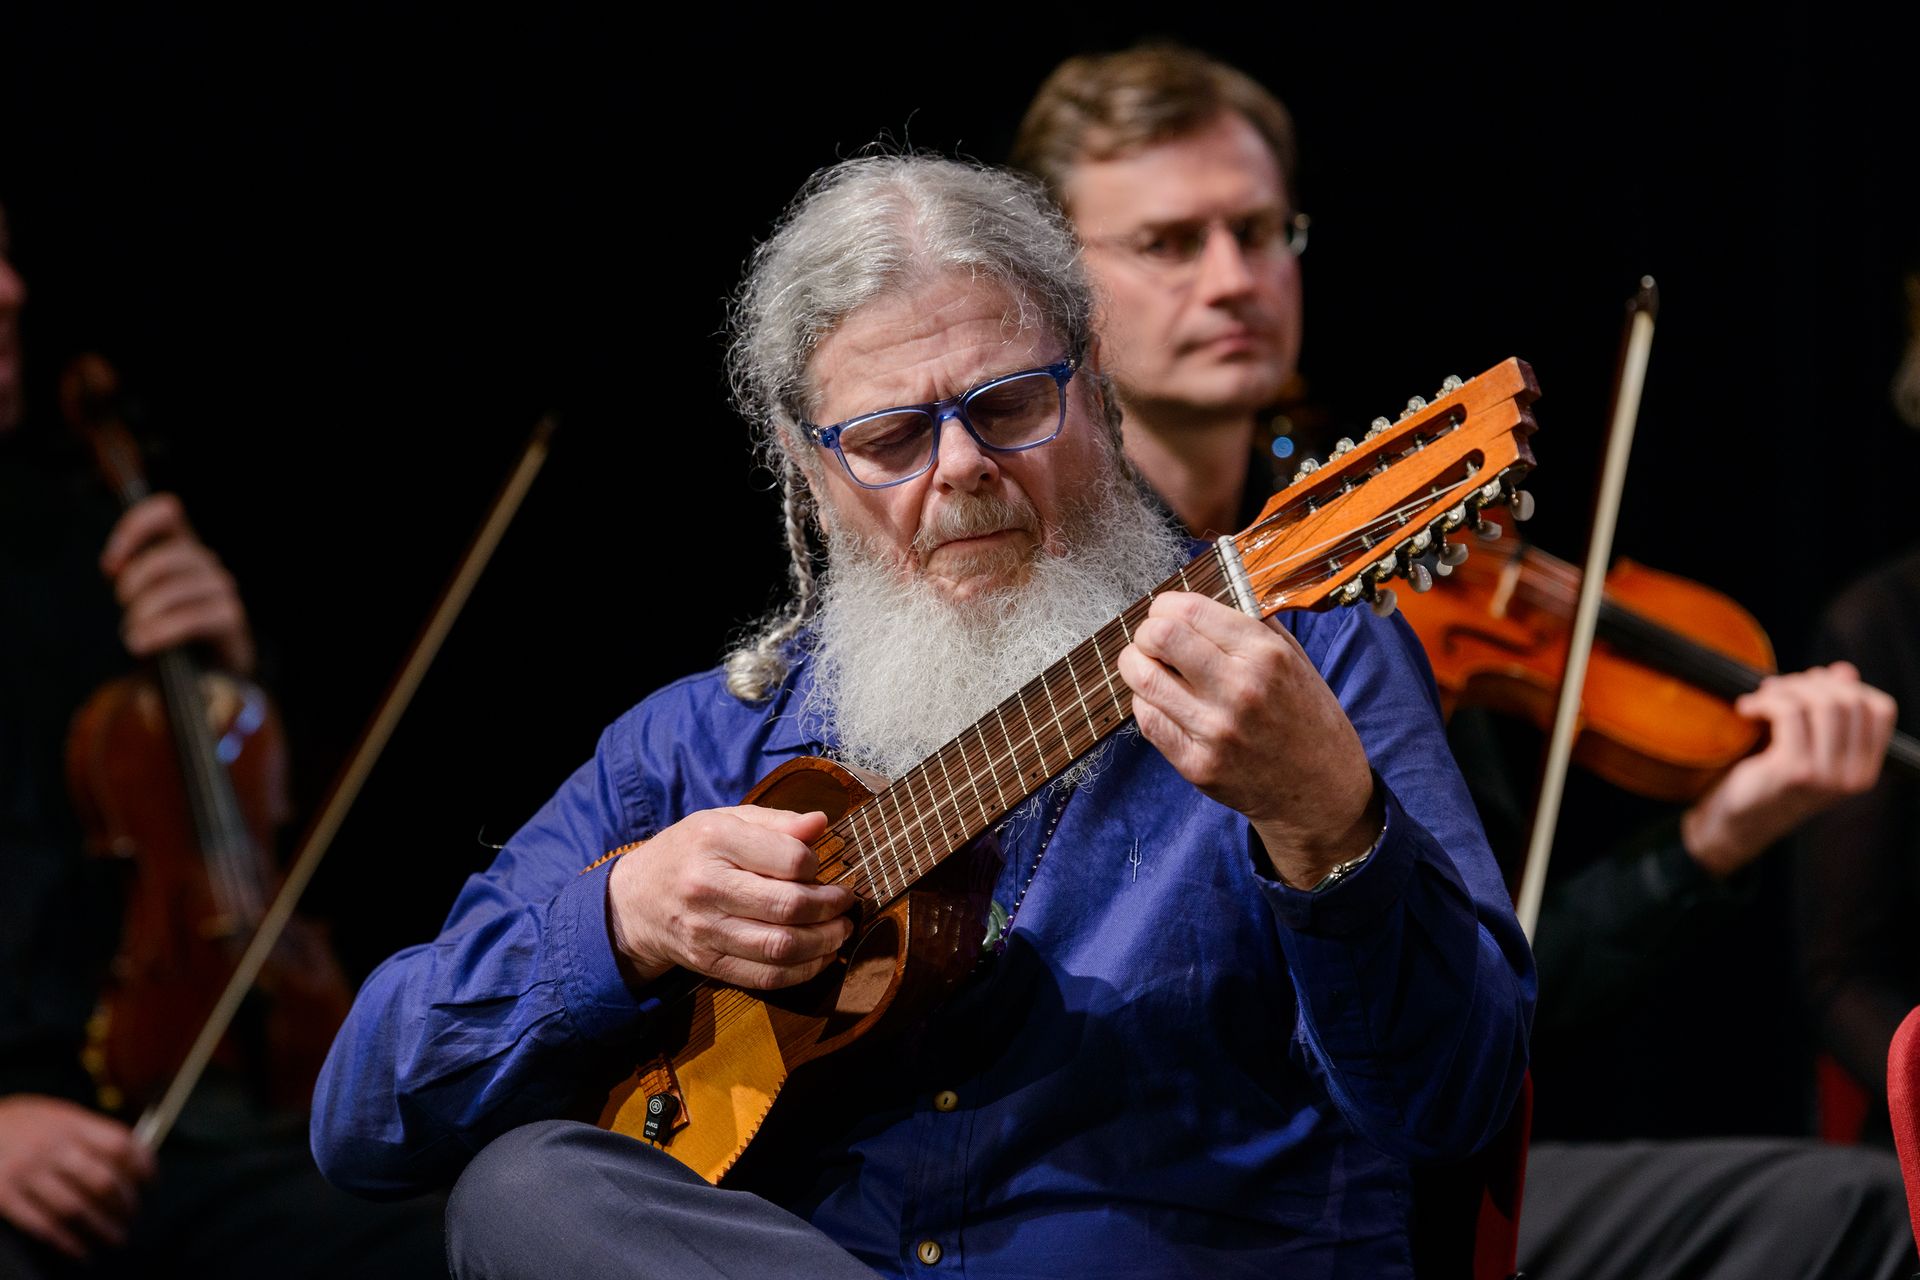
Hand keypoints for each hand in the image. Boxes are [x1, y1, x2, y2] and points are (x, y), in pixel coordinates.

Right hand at [0, 1095, 153, 1260]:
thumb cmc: (28, 1123)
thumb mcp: (62, 1114)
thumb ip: (94, 1133)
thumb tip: (135, 1159)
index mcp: (71, 1124)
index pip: (120, 1145)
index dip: (142, 1167)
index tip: (151, 1184)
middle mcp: (52, 1148)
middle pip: (102, 1181)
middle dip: (125, 1204)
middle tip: (133, 1216)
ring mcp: (27, 1173)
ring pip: (75, 1208)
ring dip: (102, 1227)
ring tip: (117, 1237)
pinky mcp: (4, 1196)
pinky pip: (41, 1224)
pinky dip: (65, 1242)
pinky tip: (81, 1250)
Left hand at [100, 493, 254, 674]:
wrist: (202, 672)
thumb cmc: (166, 628)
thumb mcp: (142, 596)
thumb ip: (129, 575)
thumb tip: (113, 565)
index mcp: (182, 547)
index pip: (168, 512)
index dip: (136, 528)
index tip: (110, 566)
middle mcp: (207, 563)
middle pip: (170, 555)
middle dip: (136, 581)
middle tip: (124, 605)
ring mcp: (222, 590)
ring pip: (178, 588)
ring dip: (147, 613)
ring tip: (133, 636)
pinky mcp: (230, 619)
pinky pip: (193, 618)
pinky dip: (161, 631)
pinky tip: (142, 644)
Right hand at [607, 806, 857, 988]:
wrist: (636, 900)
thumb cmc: (690, 851)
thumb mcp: (725, 820)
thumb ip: (775, 821)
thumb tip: (821, 823)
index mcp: (714, 839)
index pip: (789, 858)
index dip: (818, 865)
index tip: (824, 868)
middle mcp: (707, 886)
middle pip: (788, 906)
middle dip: (831, 907)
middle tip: (847, 902)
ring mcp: (706, 930)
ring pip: (782, 947)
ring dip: (825, 941)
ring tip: (841, 929)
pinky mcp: (708, 963)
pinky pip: (767, 977)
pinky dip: (804, 970)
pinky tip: (820, 955)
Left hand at [1118, 592, 1379, 886]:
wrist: (1321, 791)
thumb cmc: (1307, 718)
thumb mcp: (1295, 660)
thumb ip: (1249, 626)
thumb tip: (1198, 601)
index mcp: (1266, 655)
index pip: (1188, 610)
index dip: (1166, 606)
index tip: (1166, 612)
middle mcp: (1240, 690)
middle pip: (1158, 637)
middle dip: (1147, 632)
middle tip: (1153, 640)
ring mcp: (1215, 731)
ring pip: (1142, 678)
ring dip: (1137, 665)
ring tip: (1150, 667)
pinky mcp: (1197, 765)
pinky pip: (1148, 719)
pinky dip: (1147, 702)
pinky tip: (1163, 701)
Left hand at [1681, 662, 1897, 876]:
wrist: (1734, 822)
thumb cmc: (1769, 778)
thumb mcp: (1806, 743)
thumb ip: (1828, 710)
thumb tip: (1844, 670)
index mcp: (1865, 769)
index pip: (1881, 709)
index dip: (1846, 686)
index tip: (1810, 683)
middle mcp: (1853, 776)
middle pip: (1849, 700)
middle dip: (1809, 682)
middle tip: (1776, 688)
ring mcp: (1826, 776)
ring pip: (1822, 703)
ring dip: (1786, 689)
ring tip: (1760, 698)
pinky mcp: (1794, 772)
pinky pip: (1789, 713)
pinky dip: (1765, 702)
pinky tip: (1746, 709)